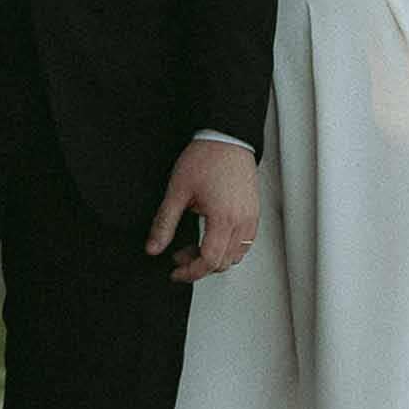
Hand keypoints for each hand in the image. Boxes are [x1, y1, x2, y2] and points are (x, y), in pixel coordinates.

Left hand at [145, 140, 258, 282]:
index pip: (209, 261)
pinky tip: (212, 235)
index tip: (175, 271)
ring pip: (235, 255)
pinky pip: (245, 242)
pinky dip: (228, 247)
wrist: (226, 136)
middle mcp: (242, 222)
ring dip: (215, 258)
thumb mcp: (178, 190)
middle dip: (199, 265)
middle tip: (179, 254)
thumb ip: (165, 223)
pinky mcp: (255, 212)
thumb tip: (154, 247)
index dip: (190, 272)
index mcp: (223, 218)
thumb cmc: (206, 157)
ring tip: (195, 244)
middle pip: (222, 262)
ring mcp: (251, 218)